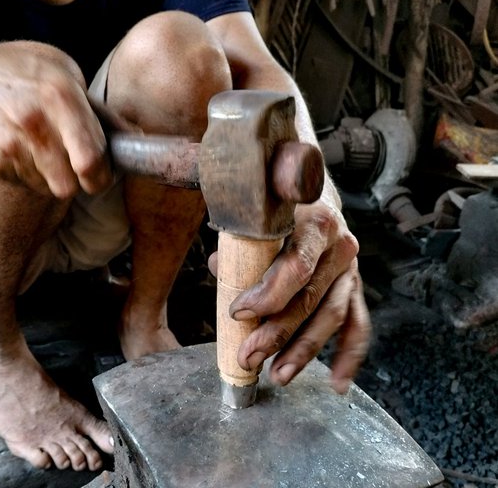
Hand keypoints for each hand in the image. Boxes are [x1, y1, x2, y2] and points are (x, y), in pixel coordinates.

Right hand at [0, 40, 113, 197]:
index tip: (102, 176)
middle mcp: (34, 123)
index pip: (90, 159)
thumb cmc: (19, 71)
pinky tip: (19, 148)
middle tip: (77, 170)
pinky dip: (26, 173)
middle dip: (78, 183)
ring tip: (43, 149)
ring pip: (47, 188)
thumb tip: (135, 138)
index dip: (102, 176)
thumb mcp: (63, 72)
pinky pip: (22, 183)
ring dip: (51, 177)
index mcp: (60, 96)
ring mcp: (9, 145)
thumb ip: (99, 110)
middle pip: (69, 186)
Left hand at [209, 200, 370, 393]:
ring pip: (333, 317)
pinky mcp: (354, 289)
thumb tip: (220, 266)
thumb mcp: (257, 210)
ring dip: (305, 351)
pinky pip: (358, 326)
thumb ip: (238, 236)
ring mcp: (351, 270)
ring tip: (278, 376)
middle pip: (310, 298)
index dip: (268, 294)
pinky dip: (349, 356)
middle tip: (248, 357)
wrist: (315, 195)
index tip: (238, 313)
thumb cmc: (277, 207)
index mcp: (316, 223)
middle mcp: (340, 246)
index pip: (296, 266)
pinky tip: (337, 382)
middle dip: (278, 333)